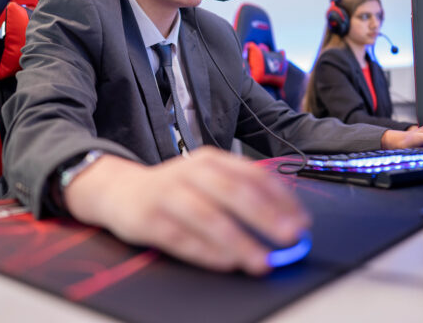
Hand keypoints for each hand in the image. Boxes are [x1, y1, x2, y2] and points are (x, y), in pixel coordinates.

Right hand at [62, 147, 310, 275]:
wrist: (120, 190)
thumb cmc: (174, 190)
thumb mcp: (205, 180)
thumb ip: (240, 195)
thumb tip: (285, 222)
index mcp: (210, 160)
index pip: (252, 175)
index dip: (281, 199)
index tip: (302, 222)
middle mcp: (189, 172)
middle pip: (232, 192)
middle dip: (266, 217)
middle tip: (290, 238)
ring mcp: (167, 194)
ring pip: (207, 216)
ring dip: (238, 241)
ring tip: (261, 261)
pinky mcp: (148, 219)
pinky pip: (181, 238)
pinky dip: (205, 252)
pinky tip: (226, 263)